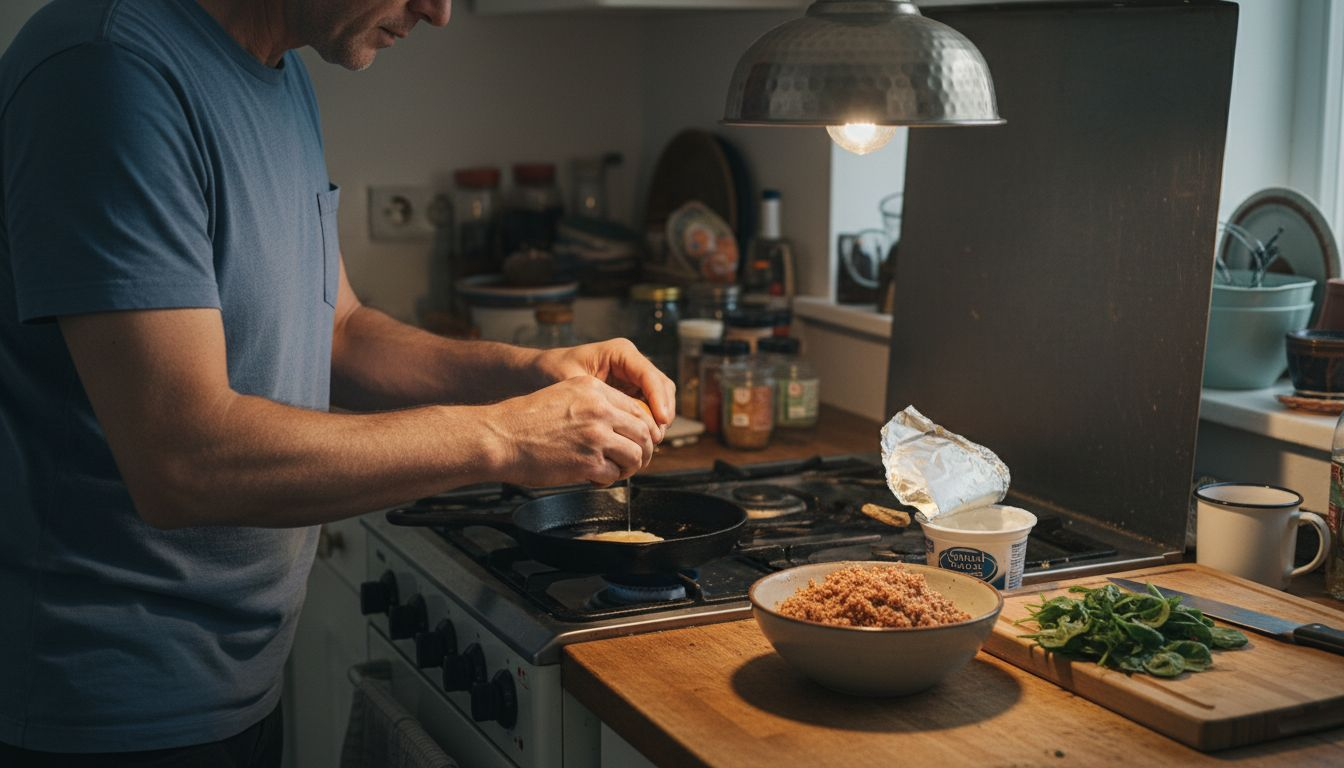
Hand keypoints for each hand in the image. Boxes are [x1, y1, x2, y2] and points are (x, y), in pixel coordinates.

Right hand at [483, 375, 659, 486]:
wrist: (501, 437)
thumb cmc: (526, 420)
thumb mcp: (564, 394)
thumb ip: (595, 403)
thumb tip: (621, 422)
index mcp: (594, 390)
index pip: (637, 409)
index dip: (644, 428)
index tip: (640, 439)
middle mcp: (599, 410)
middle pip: (643, 432)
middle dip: (644, 450)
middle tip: (637, 459)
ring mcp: (595, 437)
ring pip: (635, 455)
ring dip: (630, 467)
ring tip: (618, 470)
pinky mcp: (588, 463)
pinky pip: (614, 474)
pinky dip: (608, 479)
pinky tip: (596, 478)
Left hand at [532, 338, 675, 435]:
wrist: (540, 373)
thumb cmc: (551, 372)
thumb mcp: (570, 381)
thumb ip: (593, 398)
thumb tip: (615, 421)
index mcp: (621, 352)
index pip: (650, 376)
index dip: (659, 399)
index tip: (661, 421)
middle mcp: (631, 363)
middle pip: (663, 387)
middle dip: (663, 412)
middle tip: (655, 439)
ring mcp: (633, 378)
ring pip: (660, 399)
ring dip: (658, 421)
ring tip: (648, 444)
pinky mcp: (630, 393)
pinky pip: (648, 409)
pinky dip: (648, 425)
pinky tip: (639, 441)